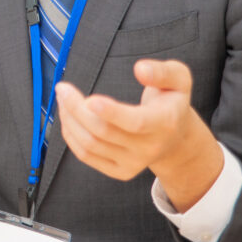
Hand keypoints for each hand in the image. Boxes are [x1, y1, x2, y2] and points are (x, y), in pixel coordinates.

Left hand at [55, 59, 222, 211]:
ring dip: (69, 119)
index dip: (111, 112)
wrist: (176, 138)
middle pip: (104, 131)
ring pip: (91, 144)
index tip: (90, 99)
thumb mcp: (179, 79)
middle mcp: (149, 148)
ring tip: (63, 98)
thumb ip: (162, 71)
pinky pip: (87, 156)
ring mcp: (134, 163)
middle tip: (62, 88)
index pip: (136, 122)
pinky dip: (71, 135)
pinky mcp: (120, 172)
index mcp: (164, 123)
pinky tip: (68, 117)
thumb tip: (140, 69)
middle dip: (76, 108)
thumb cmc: (171, 102)